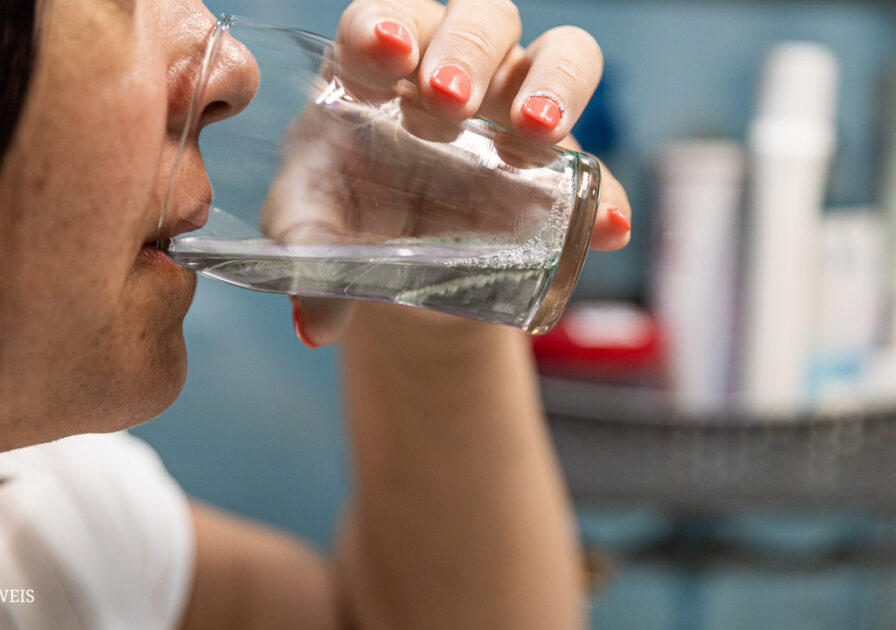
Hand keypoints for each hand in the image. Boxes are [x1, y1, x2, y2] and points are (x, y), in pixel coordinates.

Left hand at [281, 0, 630, 346]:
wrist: (405, 266)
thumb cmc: (349, 220)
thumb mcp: (316, 230)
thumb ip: (307, 256)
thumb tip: (315, 324)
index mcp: (384, 68)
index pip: (386, 17)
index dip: (386, 20)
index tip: (384, 50)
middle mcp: (457, 70)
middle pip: (481, 20)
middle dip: (467, 48)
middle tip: (448, 99)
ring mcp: (515, 108)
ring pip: (562, 52)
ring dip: (555, 82)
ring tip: (536, 130)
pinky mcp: (558, 166)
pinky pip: (594, 166)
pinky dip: (606, 191)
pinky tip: (604, 225)